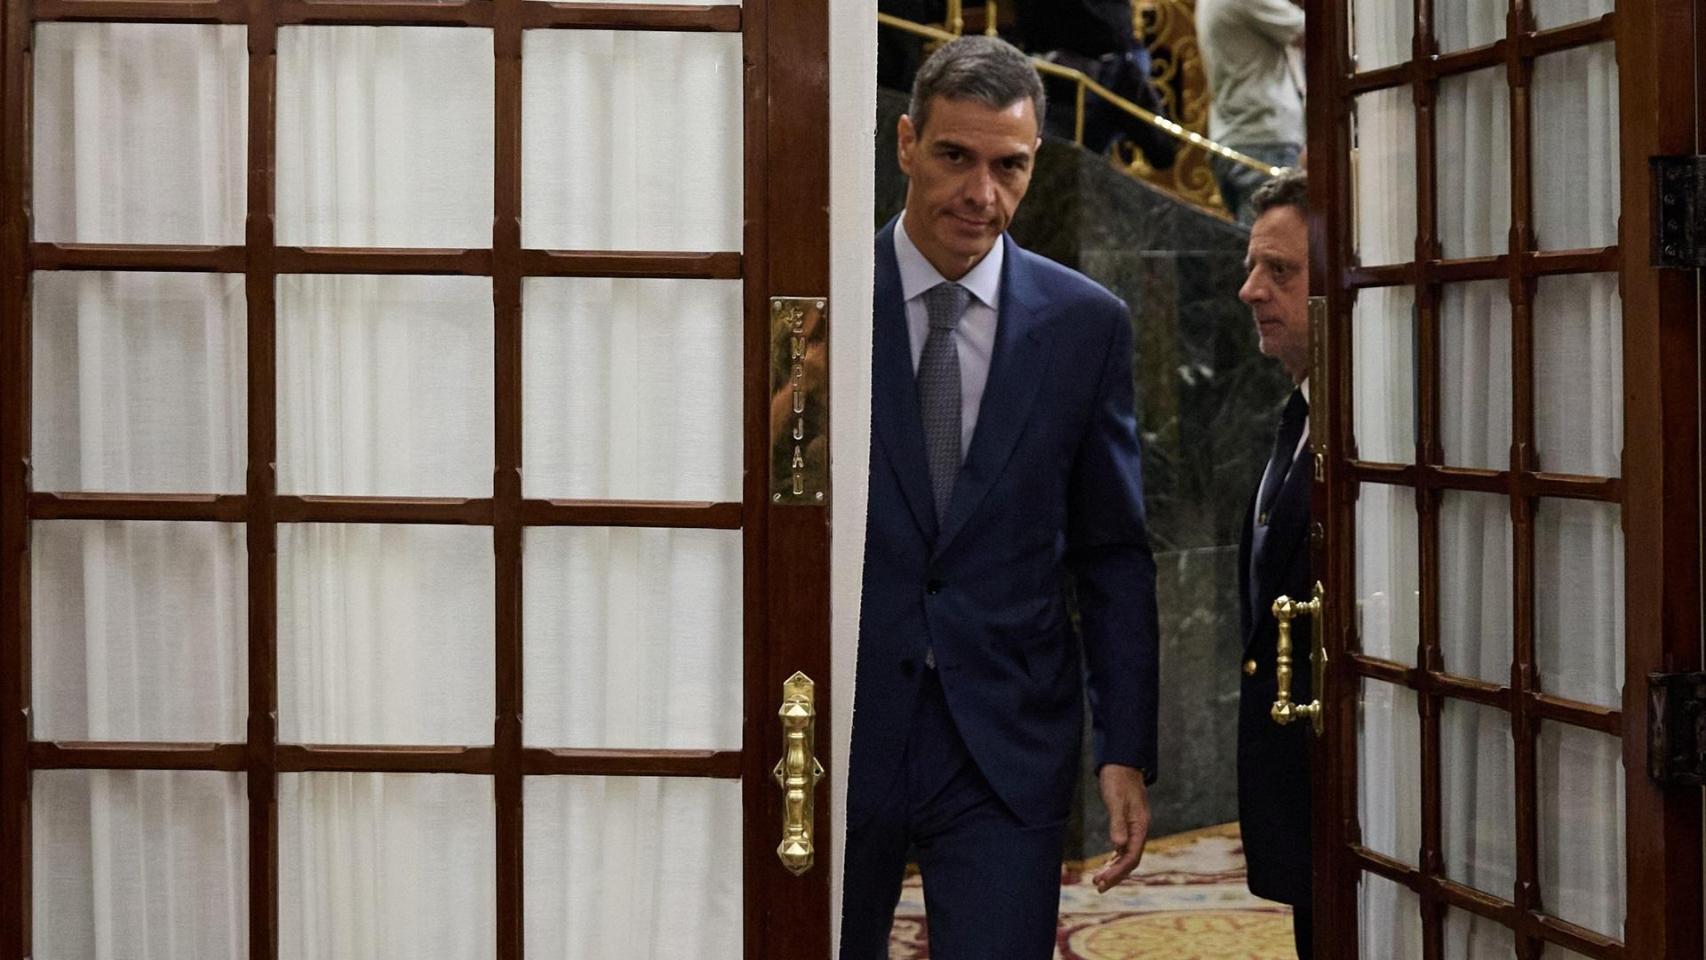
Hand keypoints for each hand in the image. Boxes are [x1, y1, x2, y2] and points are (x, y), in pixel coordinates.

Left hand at [1091, 763, 1150, 892]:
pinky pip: (1123, 847)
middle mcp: (1140, 829)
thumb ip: (1118, 822)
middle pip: (1130, 860)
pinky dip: (1114, 858)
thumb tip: (1118, 845)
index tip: (1102, 880)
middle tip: (1098, 887)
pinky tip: (1105, 864)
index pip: (1131, 856)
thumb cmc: (1118, 780)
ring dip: (1114, 869)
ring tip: (1099, 881)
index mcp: (1140, 826)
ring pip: (1127, 855)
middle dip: (1115, 875)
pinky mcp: (1127, 824)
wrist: (1121, 763)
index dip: (1117, 871)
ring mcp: (1135, 827)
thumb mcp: (1115, 800)